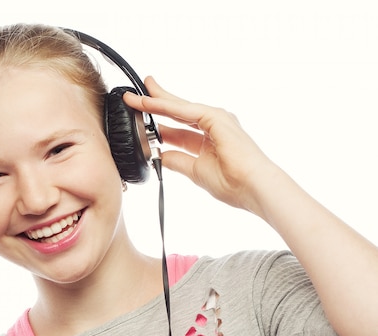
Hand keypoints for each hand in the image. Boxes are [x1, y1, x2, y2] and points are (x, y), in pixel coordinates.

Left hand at [123, 76, 279, 214]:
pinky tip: (147, 103)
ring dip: (155, 101)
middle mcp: (213, 125)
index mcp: (209, 139)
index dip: (157, 123)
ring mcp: (216, 119)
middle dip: (154, 103)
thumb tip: (160, 155)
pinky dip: (164, 106)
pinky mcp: (216, 117)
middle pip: (176, 112)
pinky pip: (183, 110)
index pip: (177, 128)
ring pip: (177, 107)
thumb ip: (177, 160)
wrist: (253, 188)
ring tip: (133, 97)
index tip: (140, 118)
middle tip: (132, 96)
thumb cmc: (233, 184)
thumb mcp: (195, 171)